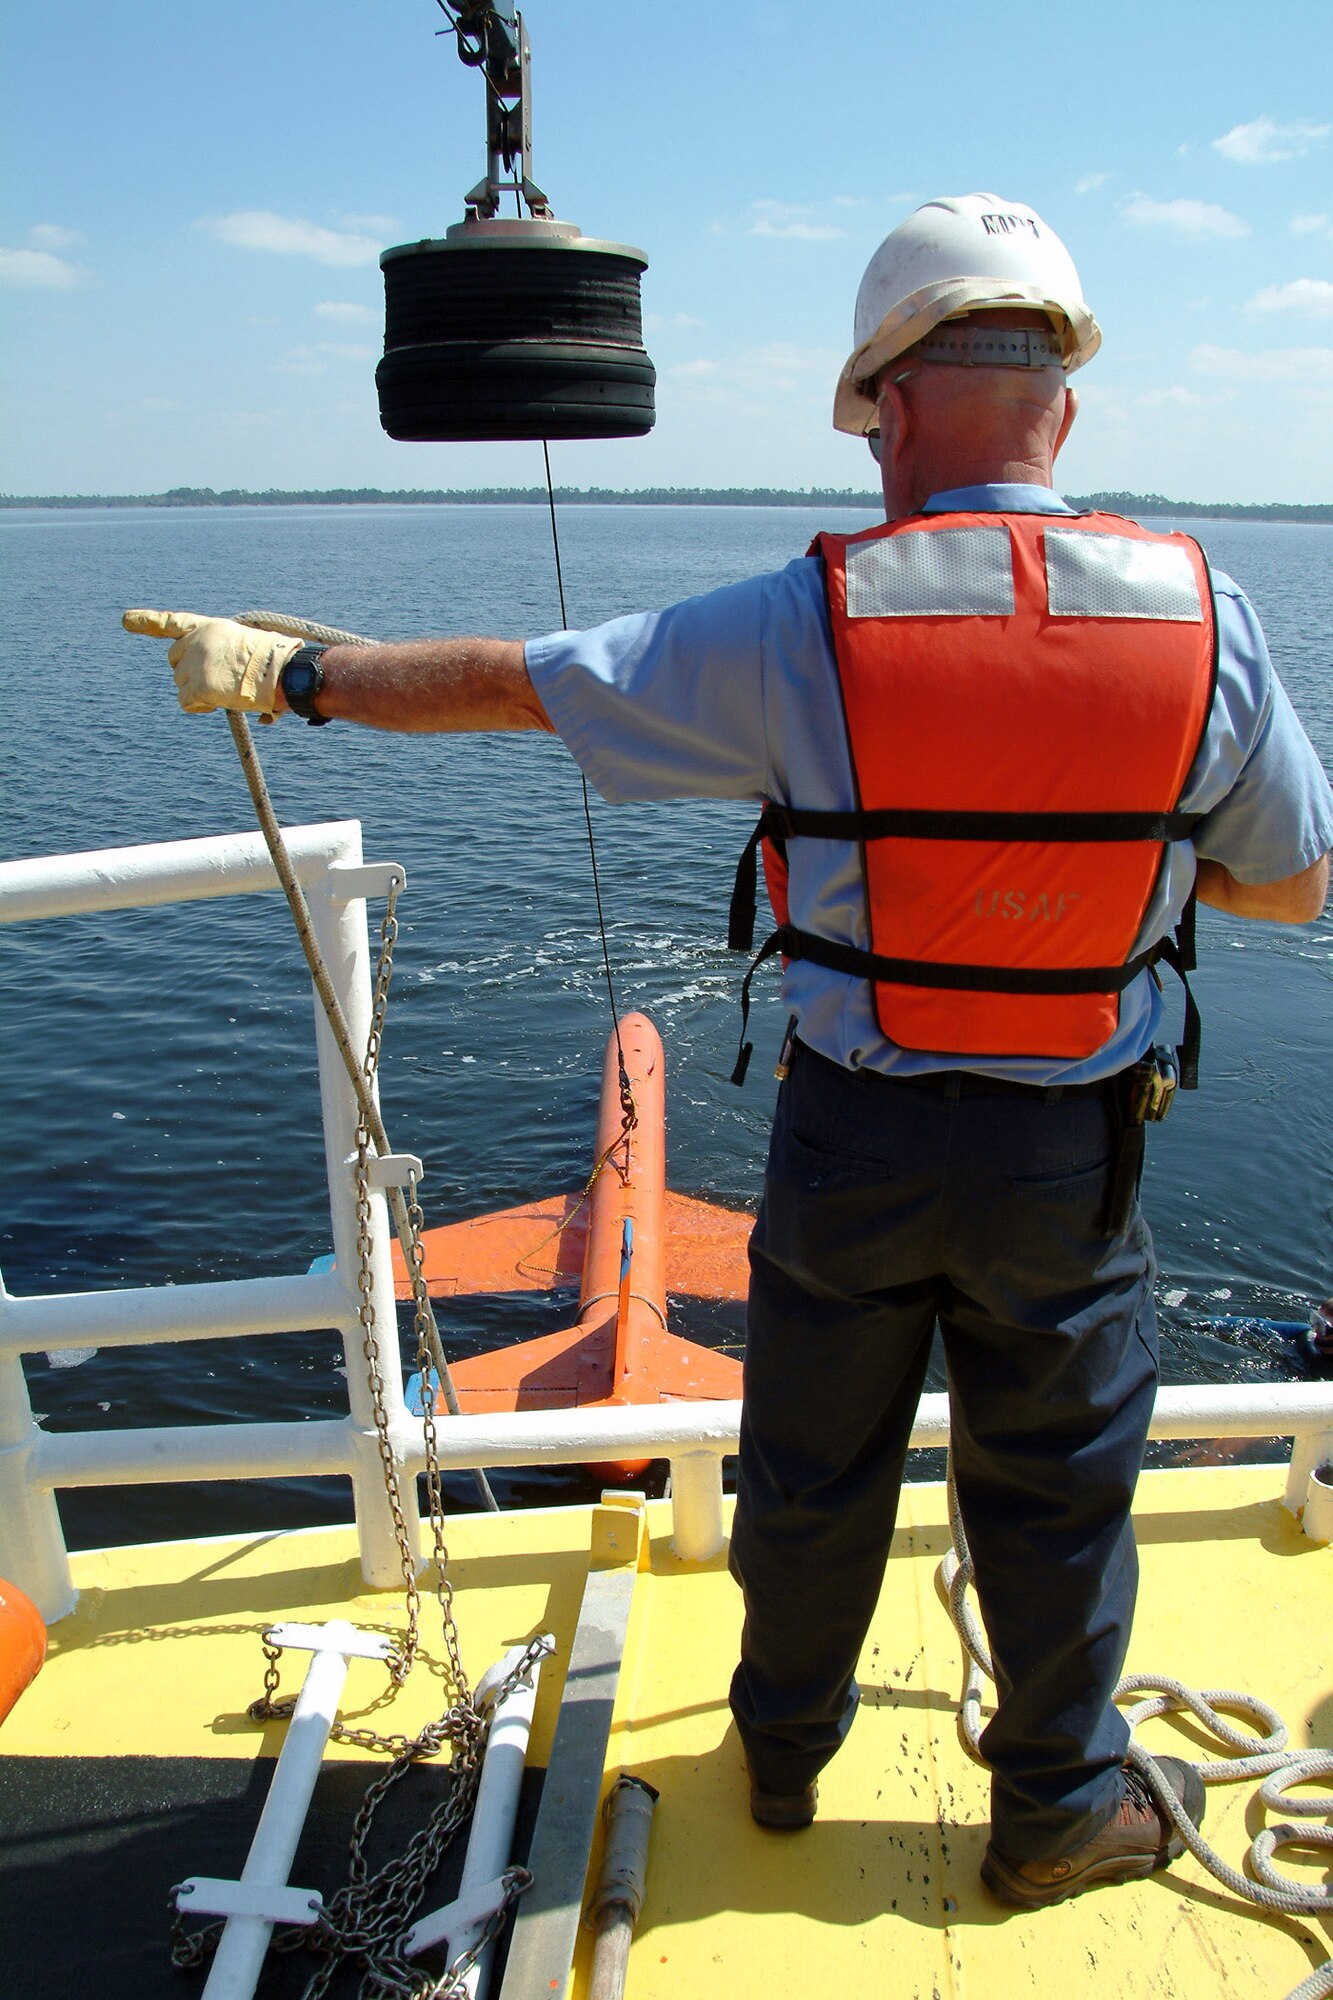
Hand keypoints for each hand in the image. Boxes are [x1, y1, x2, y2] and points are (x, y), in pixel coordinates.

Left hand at [122, 609, 301, 719]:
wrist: (282, 672)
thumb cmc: (280, 669)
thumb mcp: (252, 652)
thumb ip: (240, 668)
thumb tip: (267, 718)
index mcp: (211, 628)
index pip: (173, 622)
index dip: (147, 621)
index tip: (125, 620)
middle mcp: (197, 641)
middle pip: (175, 662)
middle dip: (190, 675)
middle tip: (217, 683)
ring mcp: (195, 662)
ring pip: (181, 685)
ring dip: (200, 693)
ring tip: (228, 691)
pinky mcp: (197, 684)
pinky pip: (187, 702)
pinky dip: (200, 707)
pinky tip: (219, 702)